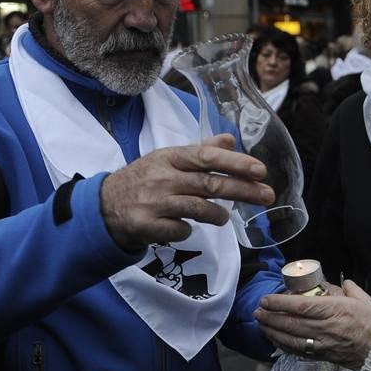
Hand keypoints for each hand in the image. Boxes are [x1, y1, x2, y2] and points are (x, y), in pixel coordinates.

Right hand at [99, 134, 273, 251]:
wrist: (103, 207)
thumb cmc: (144, 180)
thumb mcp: (168, 160)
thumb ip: (200, 151)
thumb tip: (230, 139)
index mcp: (169, 157)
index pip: (207, 157)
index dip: (235, 163)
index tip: (260, 170)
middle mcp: (162, 177)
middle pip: (209, 184)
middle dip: (243, 190)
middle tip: (267, 196)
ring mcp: (153, 202)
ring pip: (198, 209)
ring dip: (218, 215)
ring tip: (224, 217)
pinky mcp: (146, 226)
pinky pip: (180, 230)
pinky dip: (188, 230)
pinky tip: (187, 227)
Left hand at [256, 279, 370, 369]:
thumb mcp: (368, 301)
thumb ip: (351, 291)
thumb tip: (342, 285)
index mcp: (338, 310)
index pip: (301, 306)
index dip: (279, 303)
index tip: (266, 299)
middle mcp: (328, 328)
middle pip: (291, 324)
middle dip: (271, 318)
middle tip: (257, 311)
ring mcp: (326, 345)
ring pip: (292, 340)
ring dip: (273, 333)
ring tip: (261, 325)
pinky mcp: (328, 357)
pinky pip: (301, 352)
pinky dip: (286, 346)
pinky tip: (278, 342)